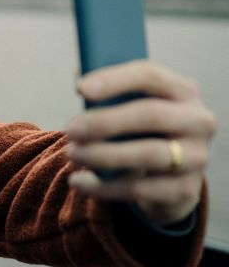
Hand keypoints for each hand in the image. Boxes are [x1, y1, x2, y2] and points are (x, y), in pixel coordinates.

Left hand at [64, 60, 216, 225]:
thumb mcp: (130, 107)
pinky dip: (105, 187)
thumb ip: (109, 93)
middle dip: (105, 122)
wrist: (168, 176)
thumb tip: (80, 81)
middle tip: (70, 129)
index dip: (114, 81)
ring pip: (149, 155)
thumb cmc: (139, 130)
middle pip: (151, 115)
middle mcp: (197, 120)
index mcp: (182, 90)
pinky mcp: (186, 190)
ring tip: (72, 154)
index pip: (150, 76)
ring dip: (103, 155)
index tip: (80, 89)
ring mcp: (196, 157)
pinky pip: (142, 189)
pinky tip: (79, 182)